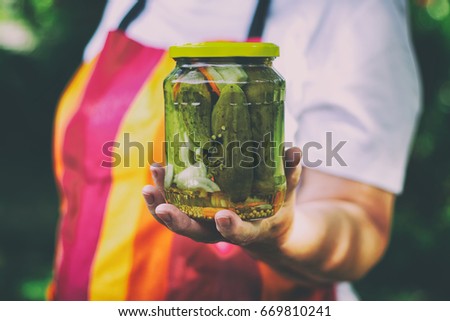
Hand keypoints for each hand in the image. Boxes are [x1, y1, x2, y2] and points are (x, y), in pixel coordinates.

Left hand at [142, 147, 301, 248]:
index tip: (222, 217)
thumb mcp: (287, 195)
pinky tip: (156, 169)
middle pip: (196, 232)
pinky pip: (175, 206)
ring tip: (150, 184)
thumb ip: (290, 173)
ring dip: (161, 204)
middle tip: (162, 208)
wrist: (264, 228)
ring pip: (179, 220)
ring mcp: (205, 223)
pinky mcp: (195, 213)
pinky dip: (163, 193)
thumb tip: (294, 149)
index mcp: (249, 230)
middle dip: (178, 221)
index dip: (231, 227)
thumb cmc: (277, 211)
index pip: (240, 233)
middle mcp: (221, 231)